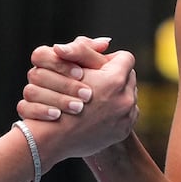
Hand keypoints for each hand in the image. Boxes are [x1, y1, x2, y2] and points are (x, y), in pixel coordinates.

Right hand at [27, 43, 137, 163]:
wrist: (52, 138)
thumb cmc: (54, 99)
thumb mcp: (66, 66)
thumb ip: (84, 50)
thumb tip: (106, 43)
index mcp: (114, 79)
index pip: (124, 58)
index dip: (110, 60)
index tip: (99, 66)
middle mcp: (125, 98)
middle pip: (128, 77)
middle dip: (115, 78)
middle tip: (99, 81)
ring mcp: (125, 117)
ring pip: (128, 96)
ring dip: (116, 94)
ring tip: (100, 98)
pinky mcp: (123, 131)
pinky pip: (126, 115)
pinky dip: (115, 112)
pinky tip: (100, 112)